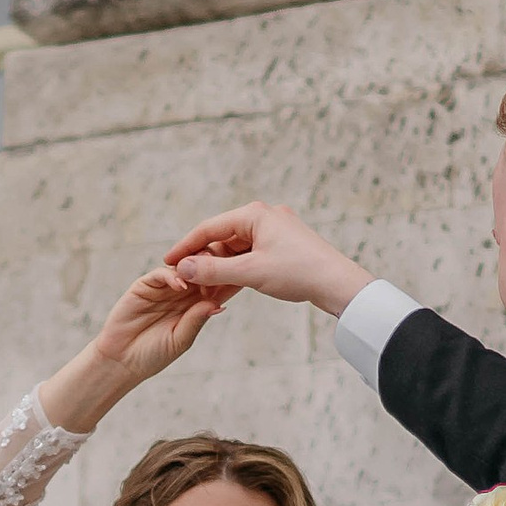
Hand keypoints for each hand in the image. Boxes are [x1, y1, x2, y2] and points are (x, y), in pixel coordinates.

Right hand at [39, 267, 221, 433]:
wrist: (122, 361)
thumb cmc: (154, 355)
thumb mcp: (181, 340)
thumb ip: (196, 320)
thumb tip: (218, 304)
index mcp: (195, 306)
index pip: (215, 288)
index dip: (228, 282)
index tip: (243, 278)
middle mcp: (181, 294)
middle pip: (201, 273)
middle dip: (214, 267)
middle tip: (227, 264)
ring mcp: (163, 288)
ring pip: (183, 269)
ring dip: (195, 268)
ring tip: (206, 273)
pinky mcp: (144, 286)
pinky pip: (161, 274)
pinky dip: (172, 276)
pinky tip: (181, 286)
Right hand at [168, 204, 372, 317]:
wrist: (339, 283)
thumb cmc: (298, 272)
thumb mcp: (250, 273)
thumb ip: (214, 270)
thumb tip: (183, 267)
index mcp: (254, 214)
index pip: (208, 228)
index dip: (185, 246)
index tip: (166, 261)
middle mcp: (263, 217)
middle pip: (221, 239)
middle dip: (203, 262)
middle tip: (184, 282)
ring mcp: (274, 232)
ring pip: (236, 251)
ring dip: (220, 271)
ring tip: (202, 291)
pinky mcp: (282, 248)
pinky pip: (250, 258)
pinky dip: (237, 273)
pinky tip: (224, 290)